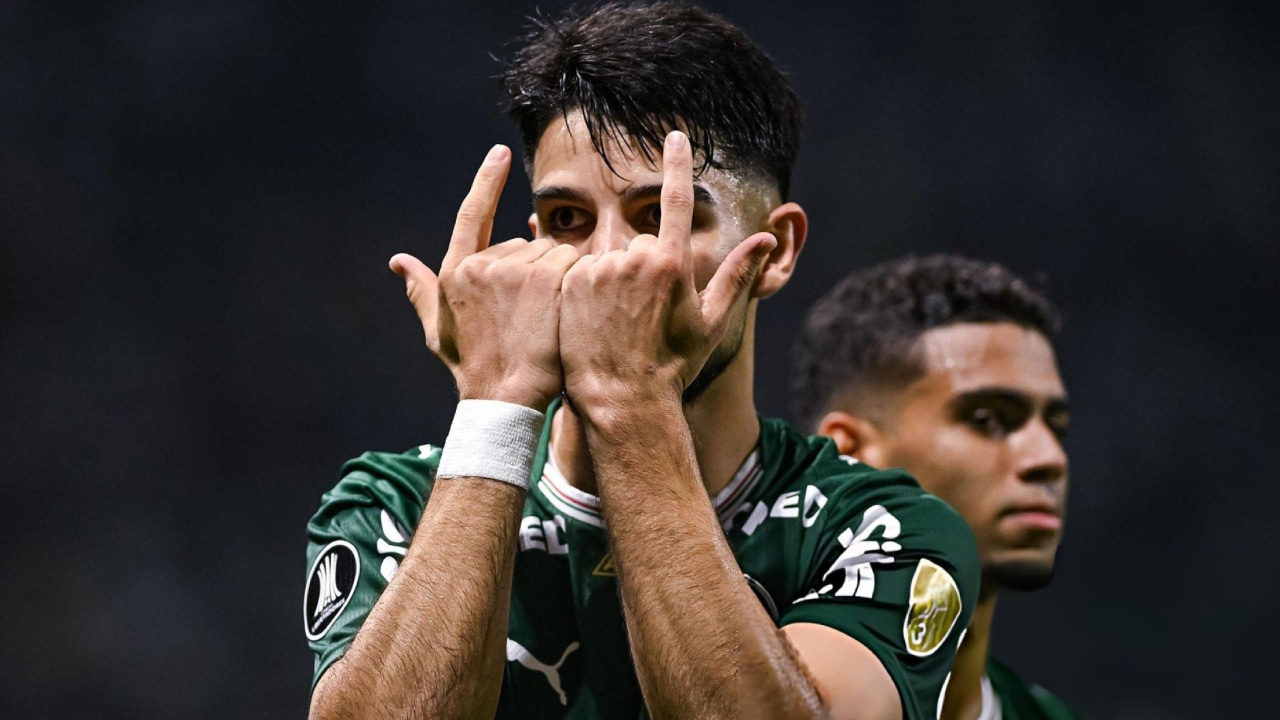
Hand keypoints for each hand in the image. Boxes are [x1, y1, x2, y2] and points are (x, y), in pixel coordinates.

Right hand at [391, 145, 578, 410]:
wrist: (506, 399)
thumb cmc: (474, 369)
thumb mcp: (440, 331)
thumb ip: (421, 291)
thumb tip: (397, 262)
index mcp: (454, 272)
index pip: (471, 214)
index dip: (486, 181)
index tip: (499, 154)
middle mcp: (480, 265)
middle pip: (525, 244)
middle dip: (535, 270)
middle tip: (532, 315)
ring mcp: (514, 269)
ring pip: (552, 253)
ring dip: (557, 277)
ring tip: (548, 317)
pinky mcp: (546, 277)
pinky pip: (572, 262)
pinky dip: (576, 280)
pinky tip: (568, 309)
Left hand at [558, 131, 776, 417]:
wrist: (620, 399)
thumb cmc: (673, 365)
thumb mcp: (713, 323)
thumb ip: (739, 275)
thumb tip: (768, 236)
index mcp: (674, 263)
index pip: (677, 199)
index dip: (676, 163)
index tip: (674, 135)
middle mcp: (637, 258)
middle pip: (641, 243)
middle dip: (643, 269)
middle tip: (642, 314)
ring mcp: (600, 268)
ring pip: (610, 257)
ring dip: (613, 279)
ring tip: (615, 321)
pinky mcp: (570, 281)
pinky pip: (580, 269)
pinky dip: (585, 287)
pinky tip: (591, 318)